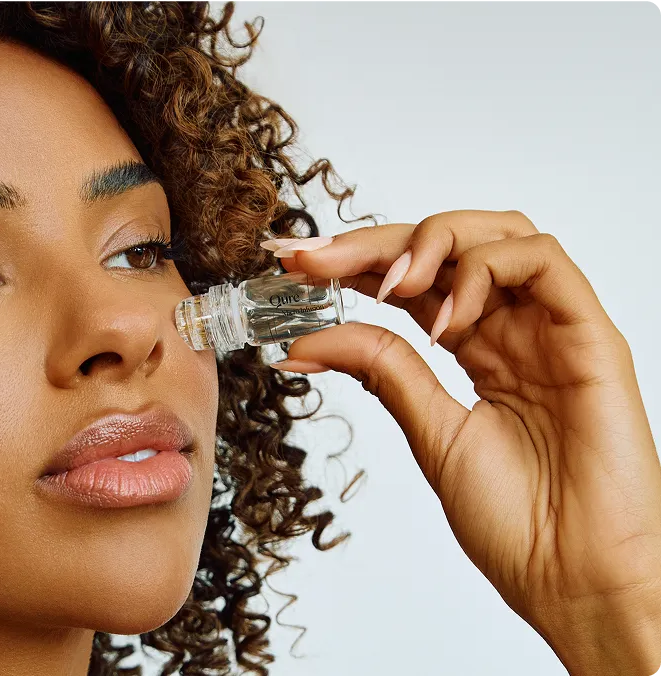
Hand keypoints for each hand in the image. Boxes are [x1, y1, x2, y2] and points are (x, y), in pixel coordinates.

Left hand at [264, 210, 660, 673]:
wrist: (576, 581)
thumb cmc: (517, 522)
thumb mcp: (431, 434)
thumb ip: (384, 372)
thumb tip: (309, 340)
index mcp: (476, 350)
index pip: (413, 282)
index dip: (354, 263)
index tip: (296, 266)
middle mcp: (512, 329)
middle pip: (445, 248)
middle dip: (373, 242)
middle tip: (313, 258)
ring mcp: (551, 327)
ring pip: (497, 234)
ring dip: (432, 242)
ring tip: (387, 286)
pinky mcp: (590, 333)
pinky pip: (543, 262)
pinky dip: (482, 271)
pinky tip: (443, 319)